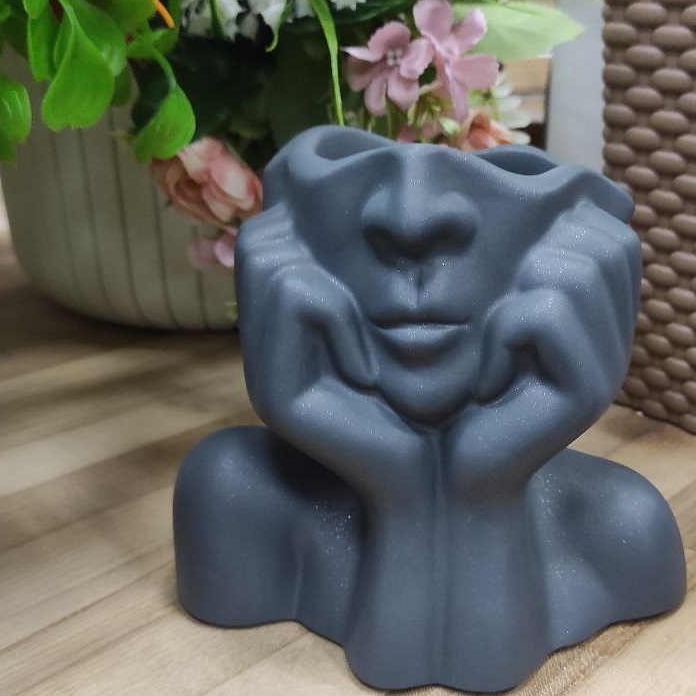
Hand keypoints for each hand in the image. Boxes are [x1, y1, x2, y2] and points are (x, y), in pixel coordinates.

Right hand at [236, 208, 424, 498]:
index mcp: (293, 328)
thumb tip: (363, 216)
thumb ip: (369, 275)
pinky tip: (370, 375)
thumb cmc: (433, 398)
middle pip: (262, 238)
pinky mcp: (271, 393)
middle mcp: (265, 345)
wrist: (434, 479)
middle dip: (323, 251)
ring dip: (339, 294)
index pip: (274, 234)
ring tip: (374, 358)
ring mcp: (261, 370)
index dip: (319, 230)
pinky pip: (299, 296)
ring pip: (273, 258)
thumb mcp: (403, 322)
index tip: (382, 290)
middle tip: (374, 316)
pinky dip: (342, 321)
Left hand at [444, 200, 640, 492]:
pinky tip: (489, 383)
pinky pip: (542, 313)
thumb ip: (518, 261)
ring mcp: (611, 364)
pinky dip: (500, 337)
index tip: (506, 291)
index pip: (610, 224)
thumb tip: (534, 191)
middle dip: (533, 260)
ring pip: (572, 269)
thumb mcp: (484, 312)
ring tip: (492, 356)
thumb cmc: (453, 390)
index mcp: (600, 311)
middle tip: (498, 326)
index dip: (553, 230)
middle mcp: (618, 334)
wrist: (448, 478)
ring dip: (511, 304)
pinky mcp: (589, 392)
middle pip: (603, 236)